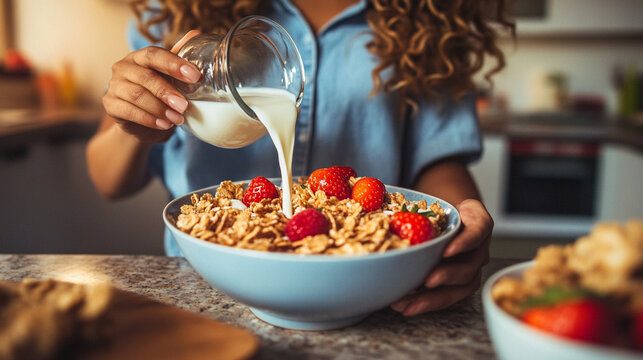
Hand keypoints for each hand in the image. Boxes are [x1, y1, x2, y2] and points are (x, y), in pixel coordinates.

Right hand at [103, 30, 201, 143]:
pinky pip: (128, 111)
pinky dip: (148, 119)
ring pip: (136, 95)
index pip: (154, 54)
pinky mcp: (110, 104)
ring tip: (177, 119)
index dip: (174, 64)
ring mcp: (114, 85)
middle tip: (184, 106)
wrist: (141, 122)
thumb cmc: (157, 94)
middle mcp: (123, 67)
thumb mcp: (170, 77)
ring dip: (159, 108)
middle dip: (167, 92)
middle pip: (146, 77)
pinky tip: (164, 124)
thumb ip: (179, 58)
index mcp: (139, 57)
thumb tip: (196, 33)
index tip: (195, 76)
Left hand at [391, 199, 492, 315]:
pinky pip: (446, 296)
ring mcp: (470, 266)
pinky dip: (426, 302)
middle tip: (427, 280)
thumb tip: (368, 193)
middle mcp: (478, 247)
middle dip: (448, 275)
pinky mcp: (458, 283)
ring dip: (433, 298)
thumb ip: (412, 201)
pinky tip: (405, 306)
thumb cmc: (435, 207)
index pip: (479, 230)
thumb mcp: (431, 199)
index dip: (465, 242)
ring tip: (407, 303)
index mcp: (476, 220)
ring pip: (460, 287)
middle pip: (470, 265)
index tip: (447, 250)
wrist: (444, 216)